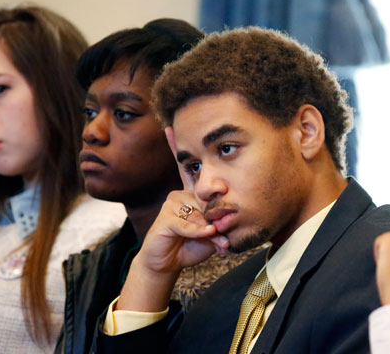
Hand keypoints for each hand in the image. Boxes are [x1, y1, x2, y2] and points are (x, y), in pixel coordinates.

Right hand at [117, 127, 228, 311]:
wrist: (167, 262)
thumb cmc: (191, 246)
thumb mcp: (211, 237)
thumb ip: (219, 228)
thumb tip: (224, 226)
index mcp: (191, 194)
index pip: (187, 167)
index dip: (178, 147)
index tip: (171, 126)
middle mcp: (181, 195)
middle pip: (206, 197)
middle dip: (217, 217)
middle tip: (221, 231)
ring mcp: (172, 205)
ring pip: (199, 212)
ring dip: (208, 229)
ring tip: (212, 238)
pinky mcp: (165, 218)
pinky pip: (187, 223)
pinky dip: (196, 232)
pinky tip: (203, 236)